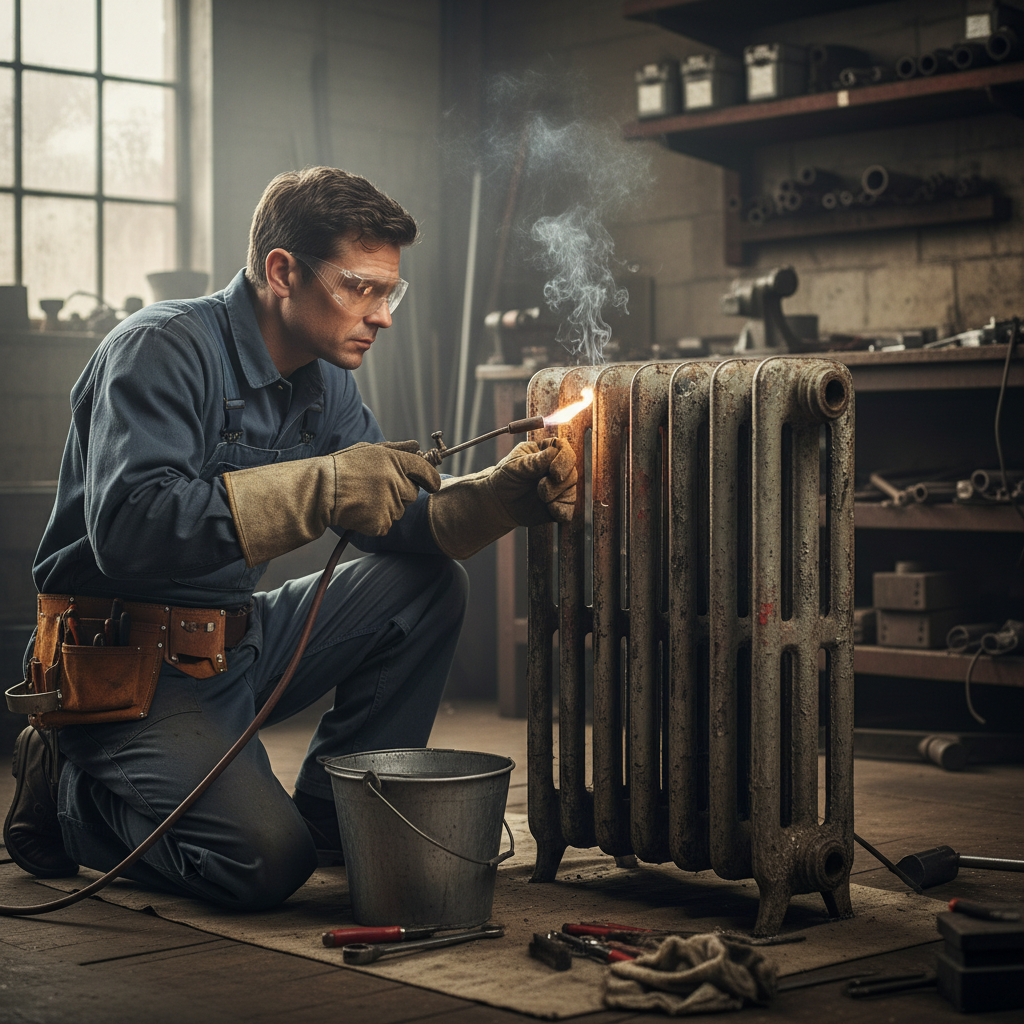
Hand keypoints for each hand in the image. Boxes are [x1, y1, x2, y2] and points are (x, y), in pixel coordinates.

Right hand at [330, 441, 440, 534]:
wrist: (321, 490)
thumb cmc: (343, 467)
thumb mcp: (369, 450)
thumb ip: (396, 449)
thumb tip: (417, 446)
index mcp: (395, 462)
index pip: (425, 471)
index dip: (430, 479)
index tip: (432, 484)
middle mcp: (395, 482)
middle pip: (412, 493)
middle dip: (400, 492)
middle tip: (376, 488)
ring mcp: (389, 504)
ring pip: (399, 510)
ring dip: (387, 507)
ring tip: (364, 498)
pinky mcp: (381, 522)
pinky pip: (386, 524)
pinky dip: (376, 521)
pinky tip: (361, 511)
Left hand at [427, 436, 577, 559]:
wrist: (498, 502)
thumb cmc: (505, 477)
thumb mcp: (514, 465)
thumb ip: (532, 461)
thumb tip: (551, 452)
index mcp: (546, 452)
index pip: (564, 449)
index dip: (564, 459)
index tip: (553, 471)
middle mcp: (557, 468)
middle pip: (572, 471)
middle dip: (559, 481)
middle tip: (541, 487)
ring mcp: (559, 487)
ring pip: (571, 490)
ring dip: (557, 495)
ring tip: (541, 497)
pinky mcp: (558, 505)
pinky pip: (569, 509)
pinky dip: (562, 510)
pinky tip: (550, 509)